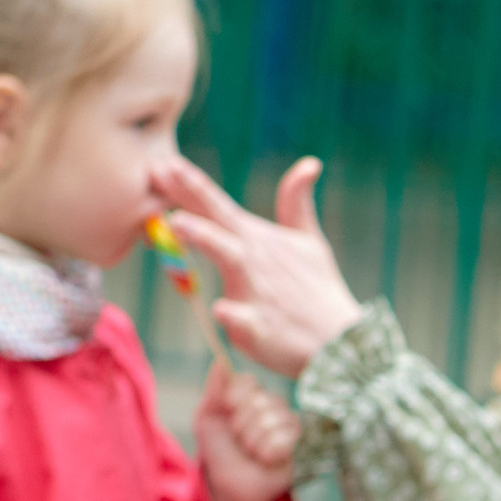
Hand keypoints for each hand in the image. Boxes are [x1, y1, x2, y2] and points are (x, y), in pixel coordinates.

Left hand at [150, 152, 362, 381]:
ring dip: (206, 237)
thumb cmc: (318, 291)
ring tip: (177, 222)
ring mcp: (257, 291)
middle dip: (191, 195)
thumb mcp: (310, 241)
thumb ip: (297, 203)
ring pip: (228, 260)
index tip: (165, 160)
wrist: (339, 341)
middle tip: (161, 171)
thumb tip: (310, 163)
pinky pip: (243, 320)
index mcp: (256, 239)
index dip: (191, 182)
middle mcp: (253, 259)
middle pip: (218, 220)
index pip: (218, 205)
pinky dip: (234, 315)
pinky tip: (222, 311)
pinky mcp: (261, 326)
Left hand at [195, 362, 296, 500]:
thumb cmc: (221, 453)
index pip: (249, 381)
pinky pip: (284, 440)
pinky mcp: (305, 447)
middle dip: (242, 427)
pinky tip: (267, 461)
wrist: (231, 486)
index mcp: (256, 397)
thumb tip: (220, 360)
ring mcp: (294, 427)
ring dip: (253, 444)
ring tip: (253, 454)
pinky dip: (267, 454)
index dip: (234, 398)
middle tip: (241, 442)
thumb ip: (215, 390)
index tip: (228, 412)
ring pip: (270, 421)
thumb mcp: (208, 420)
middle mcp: (278, 408)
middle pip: (259, 402)